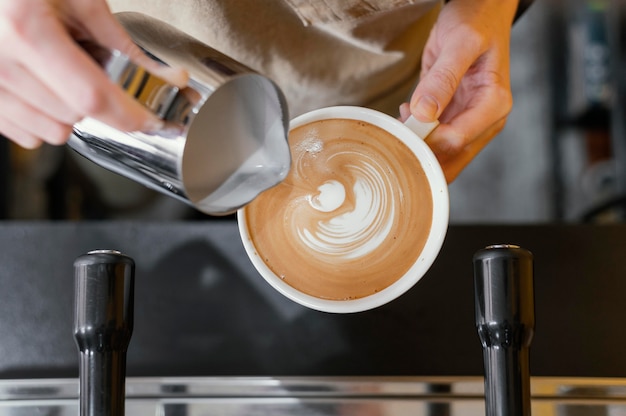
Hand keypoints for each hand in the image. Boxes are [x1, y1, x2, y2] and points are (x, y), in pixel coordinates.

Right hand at [0, 0, 187, 148]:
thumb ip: (121, 43)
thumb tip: (169, 78)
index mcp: (26, 27)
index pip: (91, 95)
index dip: (129, 114)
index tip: (151, 119)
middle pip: (76, 115)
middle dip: (98, 100)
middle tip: (91, 69)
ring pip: (53, 131)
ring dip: (71, 112)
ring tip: (61, 74)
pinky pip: (28, 135)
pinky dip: (45, 120)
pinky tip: (44, 89)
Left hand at [400, 0, 518, 181]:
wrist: (479, 11)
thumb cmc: (476, 20)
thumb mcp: (460, 42)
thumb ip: (443, 78)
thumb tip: (424, 113)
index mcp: (494, 104)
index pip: (456, 140)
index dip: (426, 139)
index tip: (404, 123)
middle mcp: (486, 119)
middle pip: (451, 157)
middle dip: (421, 149)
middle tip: (397, 128)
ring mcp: (471, 122)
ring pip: (443, 155)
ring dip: (417, 144)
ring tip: (402, 116)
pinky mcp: (456, 119)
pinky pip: (435, 140)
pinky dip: (417, 136)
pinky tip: (407, 115)